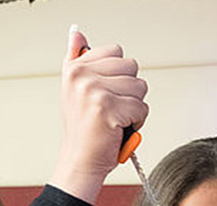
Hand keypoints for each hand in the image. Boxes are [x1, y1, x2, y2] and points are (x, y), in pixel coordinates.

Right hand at [48, 27, 148, 203]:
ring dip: (134, 107)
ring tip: (115, 119)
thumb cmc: (84, 130)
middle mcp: (81, 76)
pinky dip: (136, 122)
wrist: (80, 162)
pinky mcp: (107, 108)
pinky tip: (118, 129)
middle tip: (111, 109)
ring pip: (139, 87)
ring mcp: (93, 91)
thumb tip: (77, 33)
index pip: (117, 51)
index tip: (104, 94)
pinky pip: (141, 108)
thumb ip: (77, 58)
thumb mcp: (74, 90)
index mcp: (74, 68)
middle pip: (132, 67)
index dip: (119, 75)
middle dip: (129, 91)